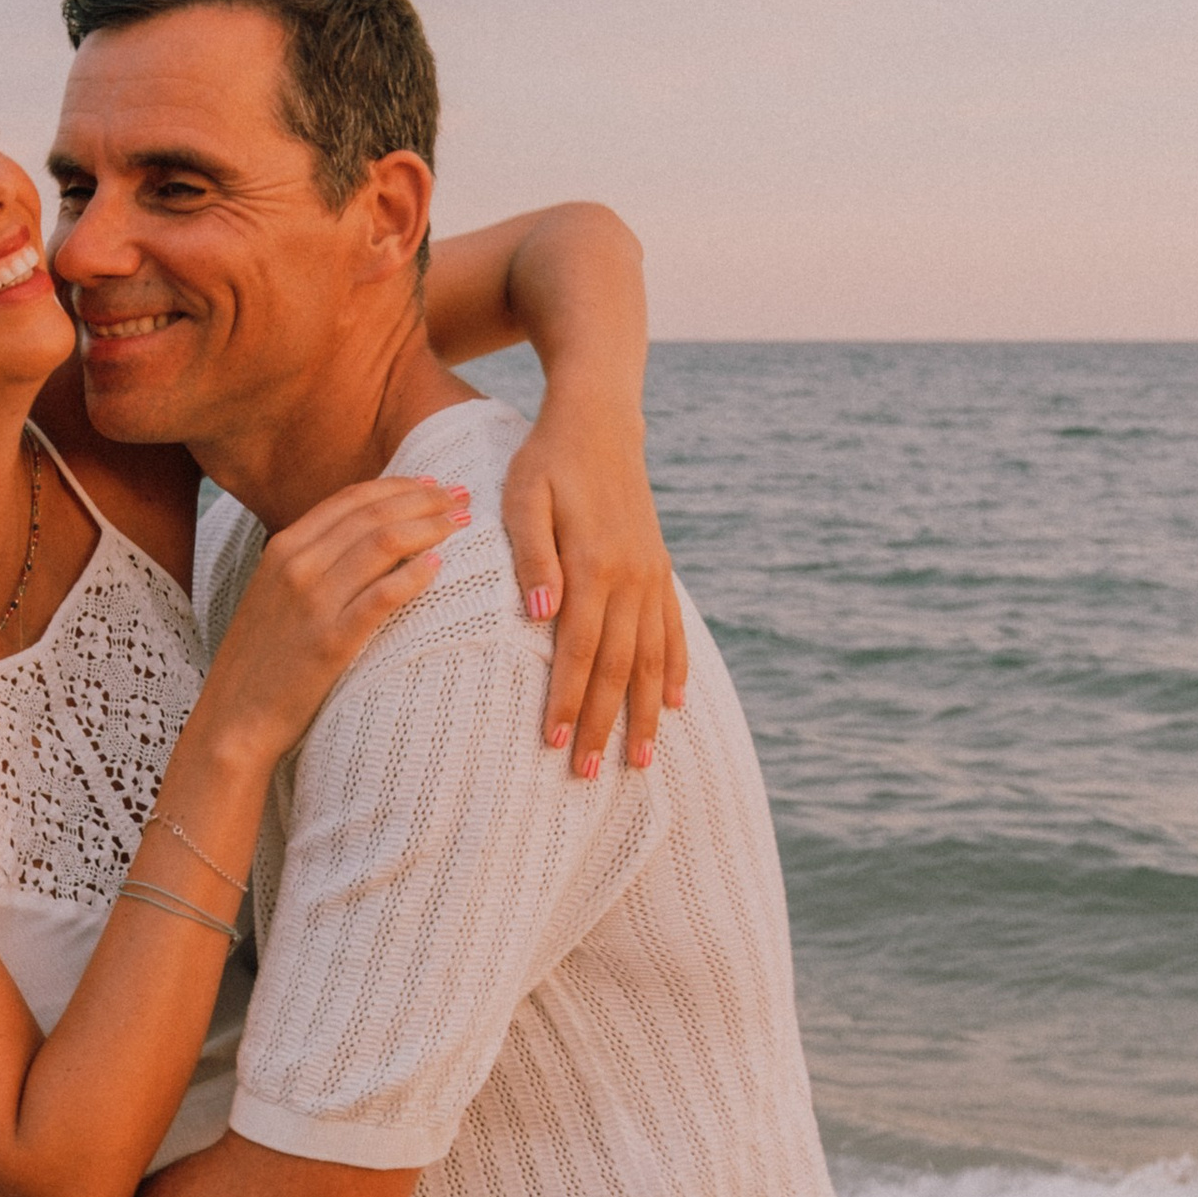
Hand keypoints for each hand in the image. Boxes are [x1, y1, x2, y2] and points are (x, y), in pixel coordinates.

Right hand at [205, 475, 469, 754]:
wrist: (233, 718)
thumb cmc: (262, 660)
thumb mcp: (274, 593)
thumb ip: (311, 561)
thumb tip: (365, 538)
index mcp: (283, 548)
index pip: (351, 499)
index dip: (398, 486)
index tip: (433, 485)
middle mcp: (296, 566)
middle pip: (373, 514)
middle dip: (425, 500)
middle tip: (462, 499)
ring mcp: (312, 604)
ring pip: (382, 544)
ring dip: (429, 529)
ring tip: (462, 526)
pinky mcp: (329, 643)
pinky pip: (381, 598)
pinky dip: (414, 577)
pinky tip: (439, 568)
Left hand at [501, 398, 687, 776]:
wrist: (599, 421)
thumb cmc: (546, 460)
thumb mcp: (522, 498)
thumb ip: (530, 556)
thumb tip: (540, 613)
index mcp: (593, 565)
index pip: (578, 649)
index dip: (567, 699)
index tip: (553, 744)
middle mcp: (630, 578)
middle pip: (617, 667)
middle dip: (603, 725)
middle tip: (586, 775)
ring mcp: (650, 576)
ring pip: (650, 658)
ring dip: (646, 713)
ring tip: (639, 762)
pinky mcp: (659, 570)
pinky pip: (672, 631)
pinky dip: (674, 670)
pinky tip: (675, 704)